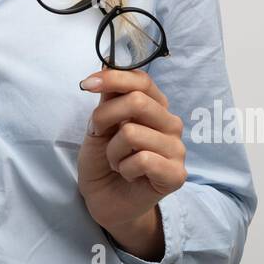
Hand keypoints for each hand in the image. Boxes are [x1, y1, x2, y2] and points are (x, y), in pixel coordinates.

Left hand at [77, 67, 185, 240]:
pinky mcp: (176, 174)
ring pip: (133, 132)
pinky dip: (124, 168)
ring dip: (113, 151)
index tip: (86, 84)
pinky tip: (128, 175)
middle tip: (99, 136)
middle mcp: (170, 123)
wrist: (104, 199)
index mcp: (155, 106)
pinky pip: (143, 159)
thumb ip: (109, 97)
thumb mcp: (100, 124)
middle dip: (104, 118)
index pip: (142, 80)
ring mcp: (177, 149)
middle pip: (136, 101)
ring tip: (117, 161)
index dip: (113, 78)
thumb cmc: (103, 160)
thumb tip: (107, 64)